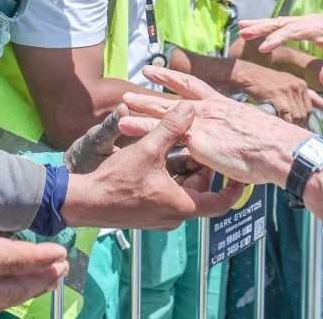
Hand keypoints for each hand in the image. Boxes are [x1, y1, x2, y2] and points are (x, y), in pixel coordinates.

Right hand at [60, 102, 244, 228]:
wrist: (85, 202)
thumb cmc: (116, 181)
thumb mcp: (147, 150)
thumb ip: (171, 127)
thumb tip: (189, 108)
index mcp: (183, 207)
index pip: (221, 203)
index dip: (234, 186)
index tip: (237, 170)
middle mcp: (176, 216)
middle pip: (202, 191)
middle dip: (203, 167)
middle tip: (200, 144)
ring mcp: (162, 215)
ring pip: (185, 190)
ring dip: (185, 168)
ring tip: (179, 143)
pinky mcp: (149, 211)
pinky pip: (170, 192)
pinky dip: (171, 174)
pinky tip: (161, 154)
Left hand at [121, 67, 308, 186]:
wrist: (279, 149)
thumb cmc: (272, 144)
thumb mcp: (251, 130)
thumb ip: (236, 131)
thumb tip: (235, 139)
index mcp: (222, 105)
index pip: (194, 85)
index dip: (175, 78)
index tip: (159, 70)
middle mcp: (209, 110)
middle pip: (173, 97)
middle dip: (152, 92)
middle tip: (134, 86)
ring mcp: (202, 124)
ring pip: (163, 113)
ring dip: (141, 108)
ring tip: (122, 105)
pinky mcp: (198, 140)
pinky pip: (163, 133)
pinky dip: (143, 129)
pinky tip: (126, 126)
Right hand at [234, 60, 322, 125]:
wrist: (248, 75)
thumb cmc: (267, 82)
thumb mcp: (288, 85)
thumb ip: (307, 95)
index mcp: (302, 84)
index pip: (309, 108)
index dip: (304, 120)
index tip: (299, 128)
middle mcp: (298, 86)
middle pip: (304, 113)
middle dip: (299, 125)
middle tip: (291, 133)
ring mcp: (288, 90)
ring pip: (297, 116)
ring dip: (292, 126)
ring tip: (285, 131)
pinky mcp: (278, 95)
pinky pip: (286, 115)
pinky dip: (284, 123)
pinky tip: (279, 125)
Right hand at [239, 14, 322, 86]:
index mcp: (318, 27)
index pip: (293, 31)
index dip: (277, 39)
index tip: (263, 48)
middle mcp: (309, 21)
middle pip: (281, 22)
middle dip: (261, 27)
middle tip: (242, 31)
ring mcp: (306, 21)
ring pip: (279, 21)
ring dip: (260, 25)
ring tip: (241, 28)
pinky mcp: (304, 25)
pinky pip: (282, 25)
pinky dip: (268, 27)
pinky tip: (256, 30)